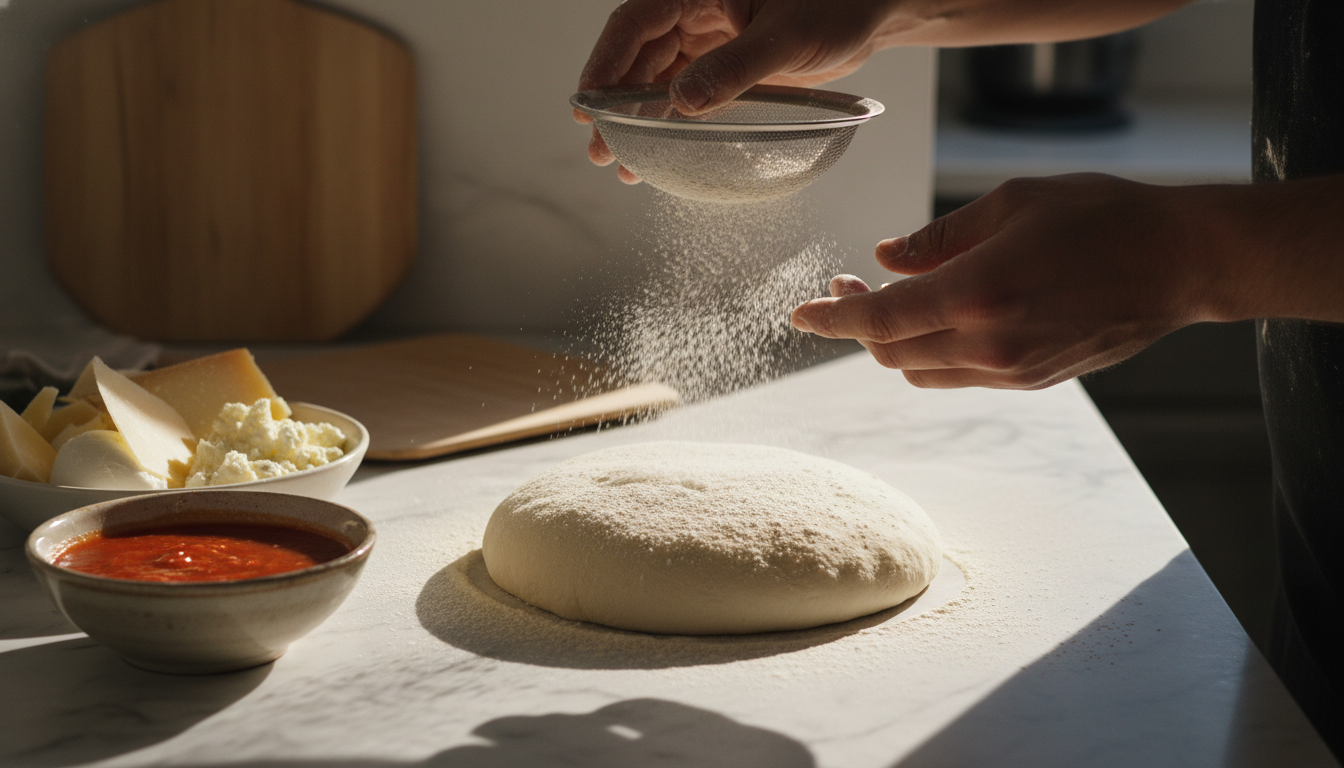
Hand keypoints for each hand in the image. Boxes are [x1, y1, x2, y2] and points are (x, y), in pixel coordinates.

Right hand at [575, 0, 908, 182]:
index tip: (588, 106)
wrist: (876, 12)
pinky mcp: (728, 64)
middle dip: (615, 105)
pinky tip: (659, 154)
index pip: (635, 24)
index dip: (605, 64)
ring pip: (658, 80)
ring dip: (638, 121)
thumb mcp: (786, 38)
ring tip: (623, 165)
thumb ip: (734, 69)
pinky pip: (687, 93)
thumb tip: (680, 104)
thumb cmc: (839, 6)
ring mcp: (711, 39)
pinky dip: (670, 123)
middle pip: (638, 58)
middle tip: (601, 150)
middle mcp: (697, 11)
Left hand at [790, 174, 1223, 388]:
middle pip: (890, 352)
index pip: (879, 320)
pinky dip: (931, 352)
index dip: (832, 318)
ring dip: (893, 342)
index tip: (802, 312)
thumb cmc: (1102, 217)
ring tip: (890, 300)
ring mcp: (1011, 369)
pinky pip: (958, 375)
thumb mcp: (1012, 204)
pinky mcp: (1032, 380)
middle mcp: (988, 343)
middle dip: (858, 324)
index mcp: (977, 294)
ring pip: (920, 371)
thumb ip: (938, 238)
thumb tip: (885, 256)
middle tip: (849, 285)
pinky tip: (936, 318)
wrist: (1182, 264)